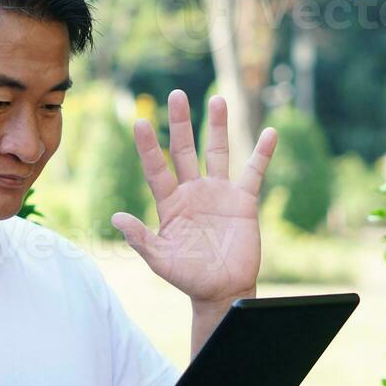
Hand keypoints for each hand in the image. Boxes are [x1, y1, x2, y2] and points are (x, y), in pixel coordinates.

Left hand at [110, 89, 276, 305]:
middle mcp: (193, 191)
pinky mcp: (243, 201)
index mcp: (170, 203)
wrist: (221, 290)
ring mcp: (219, 193)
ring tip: (217, 99)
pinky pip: (253, 171)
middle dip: (181, 123)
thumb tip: (116, 217)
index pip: (157, 168)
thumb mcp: (160, 260)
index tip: (141, 122)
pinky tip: (269, 132)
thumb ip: (140, 238)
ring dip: (218, 127)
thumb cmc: (188, 276)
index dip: (150, 147)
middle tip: (177, 94)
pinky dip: (262, 153)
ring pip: (218, 152)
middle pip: (185, 150)